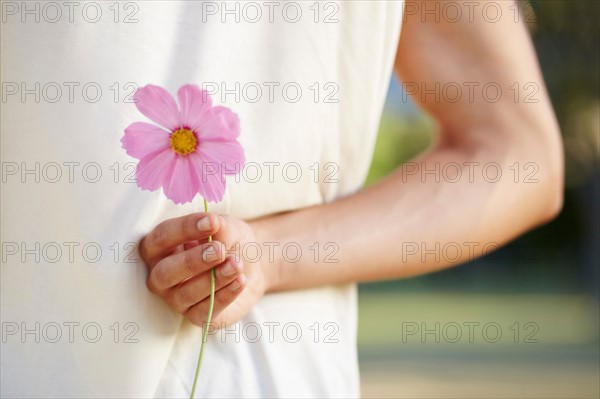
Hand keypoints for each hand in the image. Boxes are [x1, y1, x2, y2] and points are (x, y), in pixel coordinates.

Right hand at [139, 213, 270, 327]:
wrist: (250, 263)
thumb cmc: (227, 241)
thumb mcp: (226, 227)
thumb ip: (218, 226)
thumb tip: (214, 224)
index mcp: (158, 248)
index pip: (161, 238)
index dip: (184, 229)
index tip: (212, 222)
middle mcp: (160, 276)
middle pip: (165, 272)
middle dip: (192, 261)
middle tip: (220, 250)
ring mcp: (175, 299)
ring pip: (187, 294)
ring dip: (214, 278)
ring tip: (237, 263)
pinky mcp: (196, 317)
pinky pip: (206, 311)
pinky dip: (225, 295)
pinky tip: (241, 280)